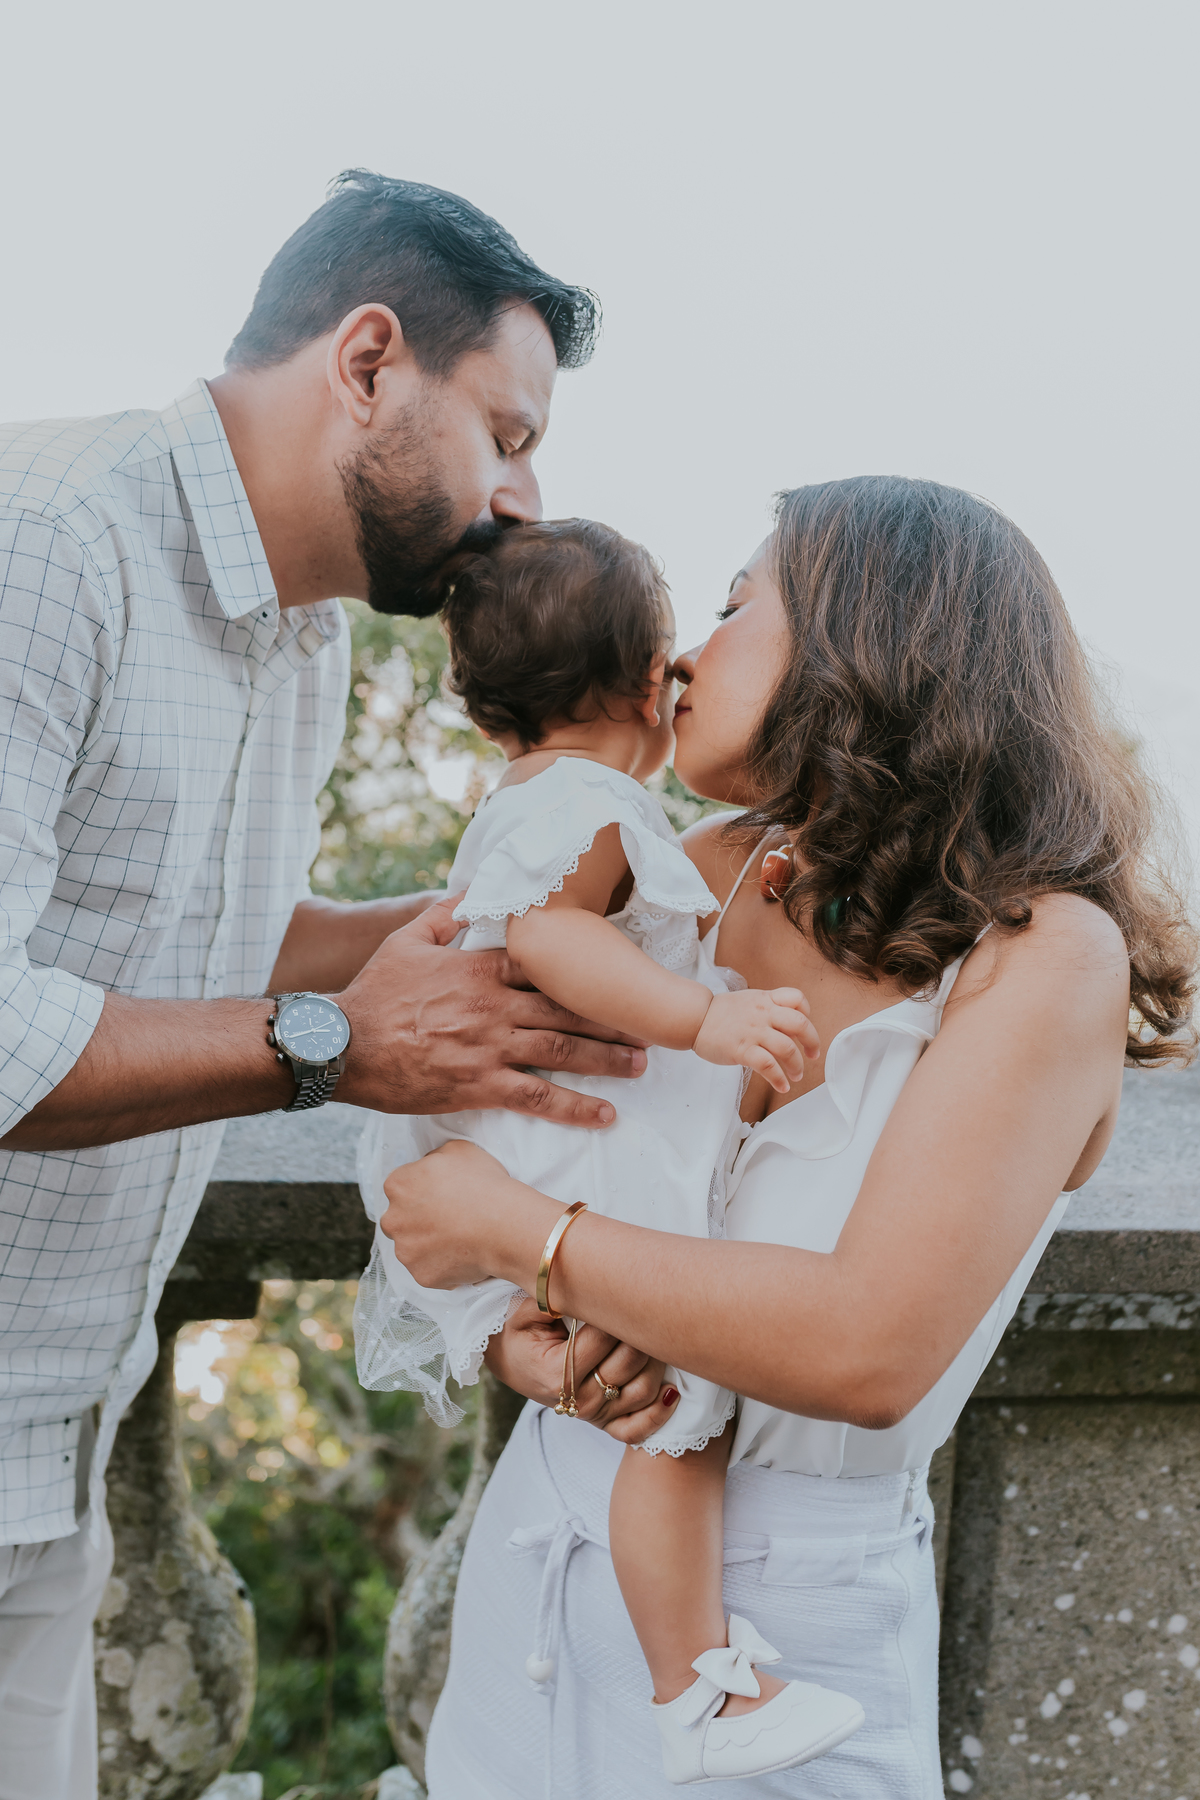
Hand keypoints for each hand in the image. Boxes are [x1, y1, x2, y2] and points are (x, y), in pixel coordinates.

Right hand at [336, 896, 647, 1127]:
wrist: (342, 1047)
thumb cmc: (374, 992)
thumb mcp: (407, 940)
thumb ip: (446, 913)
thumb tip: (473, 888)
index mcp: (481, 969)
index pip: (547, 966)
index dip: (586, 970)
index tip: (617, 974)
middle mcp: (495, 1007)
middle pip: (568, 1010)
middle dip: (613, 1018)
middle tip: (649, 1026)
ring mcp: (490, 1048)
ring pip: (563, 1052)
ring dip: (607, 1059)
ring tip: (640, 1065)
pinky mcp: (480, 1087)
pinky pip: (537, 1098)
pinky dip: (575, 1108)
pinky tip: (604, 1115)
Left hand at [379, 1140, 528, 1287]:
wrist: (504, 1226)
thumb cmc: (484, 1185)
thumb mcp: (458, 1150)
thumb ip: (433, 1158)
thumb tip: (430, 1167)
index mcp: (398, 1185)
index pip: (400, 1188)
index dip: (422, 1191)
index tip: (440, 1196)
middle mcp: (394, 1219)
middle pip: (400, 1220)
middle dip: (418, 1220)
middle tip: (448, 1219)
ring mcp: (406, 1251)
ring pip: (412, 1248)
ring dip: (429, 1245)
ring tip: (460, 1239)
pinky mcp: (422, 1275)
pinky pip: (430, 1270)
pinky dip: (443, 1266)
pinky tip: (464, 1255)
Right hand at [485, 1299, 680, 1445]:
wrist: (511, 1364)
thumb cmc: (520, 1334)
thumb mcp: (526, 1313)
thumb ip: (550, 1299)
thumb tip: (583, 1285)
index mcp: (559, 1373)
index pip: (606, 1336)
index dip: (620, 1310)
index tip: (627, 1289)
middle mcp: (579, 1400)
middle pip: (630, 1361)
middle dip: (643, 1331)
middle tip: (648, 1304)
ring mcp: (594, 1415)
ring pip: (643, 1389)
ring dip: (658, 1361)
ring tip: (656, 1334)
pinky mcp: (604, 1423)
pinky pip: (637, 1429)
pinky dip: (659, 1413)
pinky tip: (673, 1391)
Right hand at [692, 987, 819, 1093]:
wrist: (695, 1018)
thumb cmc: (720, 1013)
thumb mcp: (749, 1000)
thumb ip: (769, 1009)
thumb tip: (788, 1028)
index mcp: (766, 1000)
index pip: (797, 998)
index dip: (808, 1013)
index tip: (805, 1028)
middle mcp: (763, 1014)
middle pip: (800, 1024)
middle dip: (812, 1042)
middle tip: (813, 1056)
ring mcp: (753, 1032)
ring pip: (787, 1048)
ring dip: (797, 1066)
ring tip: (796, 1076)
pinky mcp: (742, 1049)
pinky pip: (768, 1065)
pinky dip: (779, 1078)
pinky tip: (781, 1086)